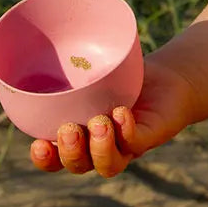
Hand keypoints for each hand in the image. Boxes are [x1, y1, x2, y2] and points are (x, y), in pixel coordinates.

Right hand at [29, 55, 194, 177]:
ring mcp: (126, 146)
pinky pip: (135, 142)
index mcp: (81, 137)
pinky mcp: (149, 136)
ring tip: (99, 121)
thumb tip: (55, 41)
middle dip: (70, 153)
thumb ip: (77, 65)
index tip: (37, 143)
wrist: (169, 80)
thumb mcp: (97, 71)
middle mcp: (100, 147)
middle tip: (69, 128)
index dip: (45, 159)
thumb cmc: (126, 77)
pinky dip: (126, 130)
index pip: (56, 159)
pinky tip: (121, 112)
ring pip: (108, 164)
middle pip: (79, 165)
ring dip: (99, 147)